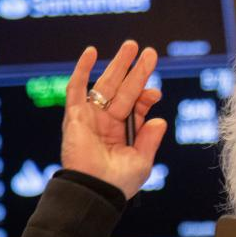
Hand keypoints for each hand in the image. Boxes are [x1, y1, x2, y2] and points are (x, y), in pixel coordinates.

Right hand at [62, 41, 166, 197]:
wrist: (95, 191)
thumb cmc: (118, 182)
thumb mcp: (142, 161)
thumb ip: (150, 140)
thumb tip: (159, 120)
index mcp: (124, 132)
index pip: (136, 105)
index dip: (147, 95)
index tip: (155, 93)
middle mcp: (108, 121)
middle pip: (124, 89)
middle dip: (136, 70)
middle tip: (149, 51)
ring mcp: (92, 117)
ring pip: (105, 84)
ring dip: (117, 64)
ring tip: (131, 46)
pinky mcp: (75, 116)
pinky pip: (76, 88)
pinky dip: (82, 70)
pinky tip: (91, 52)